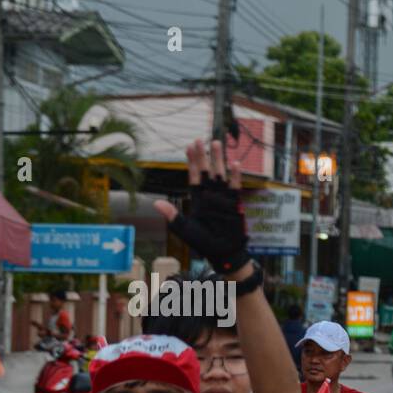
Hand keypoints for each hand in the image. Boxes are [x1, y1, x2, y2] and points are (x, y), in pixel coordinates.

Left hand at [153, 140, 249, 275]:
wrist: (223, 253)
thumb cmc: (203, 243)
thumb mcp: (184, 230)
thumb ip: (172, 216)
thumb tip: (156, 203)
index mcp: (197, 199)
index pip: (193, 176)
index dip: (191, 161)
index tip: (189, 146)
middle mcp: (210, 195)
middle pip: (206, 171)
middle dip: (203, 155)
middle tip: (200, 139)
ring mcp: (223, 198)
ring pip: (220, 174)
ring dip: (218, 159)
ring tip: (217, 143)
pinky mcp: (235, 204)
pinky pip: (235, 186)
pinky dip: (236, 175)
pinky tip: (235, 163)